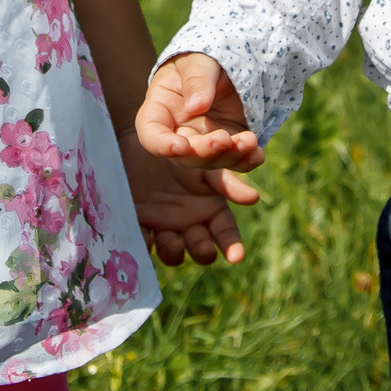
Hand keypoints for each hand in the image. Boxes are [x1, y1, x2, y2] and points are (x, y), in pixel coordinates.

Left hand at [120, 129, 259, 265]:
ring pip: (172, 251)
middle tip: (205, 249)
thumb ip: (228, 181)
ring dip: (174, 252)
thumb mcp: (208, 163)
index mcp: (210, 210)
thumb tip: (253, 198)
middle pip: (200, 248)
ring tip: (174, 243)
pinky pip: (142, 238)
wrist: (148, 133)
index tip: (237, 257)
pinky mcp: (138, 220)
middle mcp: (188, 223)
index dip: (232, 246)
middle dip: (203, 252)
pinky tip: (147, 238)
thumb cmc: (186, 145)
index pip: (225, 233)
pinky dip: (144, 244)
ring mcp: (163, 224)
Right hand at [133, 53, 265, 169]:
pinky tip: (257, 154)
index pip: (151, 133)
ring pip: (212, 163)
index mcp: (161, 110)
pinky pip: (236, 162)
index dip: (161, 145)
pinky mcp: (229, 147)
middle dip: (204, 152)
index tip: (181, 146)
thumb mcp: (198, 61)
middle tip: (223, 139)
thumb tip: (196, 107)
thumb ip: (196, 79)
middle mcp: (180, 132)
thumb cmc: (204, 59)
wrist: (230, 65)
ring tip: (249, 141)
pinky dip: (246, 162)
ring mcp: (204, 142)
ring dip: (230, 157)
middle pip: (184, 156)